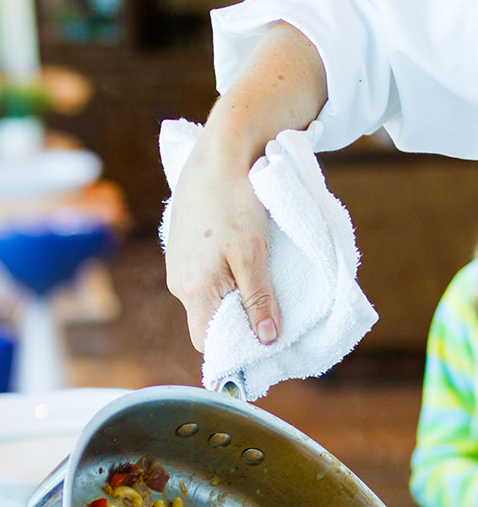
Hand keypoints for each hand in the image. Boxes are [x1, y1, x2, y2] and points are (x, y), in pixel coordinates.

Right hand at [163, 23, 327, 351]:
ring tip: (262, 294)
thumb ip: (258, 300)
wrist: (220, 152)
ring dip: (233, 303)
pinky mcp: (185, 248)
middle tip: (269, 326)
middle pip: (208, 322)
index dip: (231, 352)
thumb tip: (267, 339)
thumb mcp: (253, 255)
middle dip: (235, 329)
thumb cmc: (235, 202)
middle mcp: (178, 282)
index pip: (207, 341)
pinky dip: (226, 282)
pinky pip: (205, 279)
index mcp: (192, 288)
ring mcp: (179, 264)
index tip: (259, 355)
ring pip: (208, 299)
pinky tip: (246, 269)